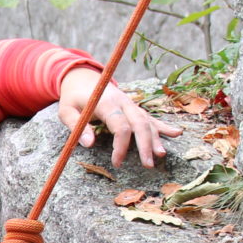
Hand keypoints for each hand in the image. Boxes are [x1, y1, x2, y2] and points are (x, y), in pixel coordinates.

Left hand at [58, 67, 182, 167]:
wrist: (82, 78)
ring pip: (147, 121)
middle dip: (145, 144)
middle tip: (148, 164)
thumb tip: (89, 144)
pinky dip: (162, 126)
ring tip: (161, 155)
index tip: (116, 163)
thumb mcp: (66, 110)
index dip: (120, 145)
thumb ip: (76, 126)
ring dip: (155, 138)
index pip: (120, 125)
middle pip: (139, 123)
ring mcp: (130, 104)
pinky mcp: (133, 107)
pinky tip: (177, 133)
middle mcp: (123, 102)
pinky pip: (149, 117)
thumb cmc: (73, 97)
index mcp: (106, 103)